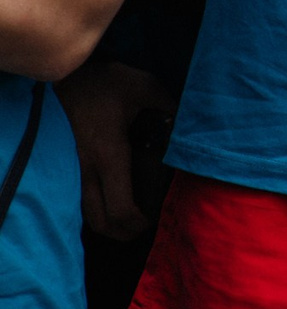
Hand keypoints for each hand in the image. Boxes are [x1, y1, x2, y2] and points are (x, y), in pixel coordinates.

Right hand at [56, 56, 173, 240]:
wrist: (72, 76)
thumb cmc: (110, 83)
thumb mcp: (148, 89)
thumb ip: (172, 110)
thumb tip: (193, 128)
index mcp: (110, 155)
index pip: (118, 207)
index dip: (137, 222)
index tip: (155, 218)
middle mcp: (90, 168)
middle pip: (100, 221)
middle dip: (125, 232)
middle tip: (147, 225)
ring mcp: (78, 168)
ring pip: (88, 213)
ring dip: (110, 223)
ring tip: (135, 218)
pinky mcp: (74, 164)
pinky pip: (84, 198)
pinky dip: (101, 209)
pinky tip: (120, 200)